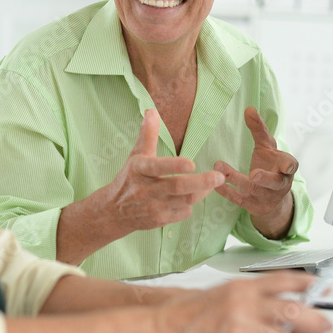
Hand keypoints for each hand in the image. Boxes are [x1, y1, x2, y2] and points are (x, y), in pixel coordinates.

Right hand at [94, 109, 223, 235]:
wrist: (113, 212)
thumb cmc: (130, 178)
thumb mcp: (136, 155)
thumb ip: (148, 134)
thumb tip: (152, 111)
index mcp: (139, 169)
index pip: (157, 167)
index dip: (174, 166)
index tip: (191, 164)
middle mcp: (146, 190)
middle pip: (177, 187)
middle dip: (201, 183)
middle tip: (218, 177)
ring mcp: (154, 207)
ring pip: (185, 201)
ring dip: (202, 191)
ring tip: (215, 182)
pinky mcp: (160, 221)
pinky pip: (183, 213)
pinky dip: (191, 204)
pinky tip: (193, 195)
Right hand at [154, 272, 331, 332]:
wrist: (164, 330)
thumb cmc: (190, 313)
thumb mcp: (224, 292)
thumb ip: (253, 296)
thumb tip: (284, 303)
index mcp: (242, 287)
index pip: (285, 280)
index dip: (308, 284)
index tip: (322, 288)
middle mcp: (245, 305)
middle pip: (294, 310)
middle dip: (315, 320)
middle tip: (324, 326)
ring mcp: (242, 328)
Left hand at [214, 107, 297, 228]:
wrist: (273, 198)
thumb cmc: (271, 165)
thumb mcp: (267, 147)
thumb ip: (259, 130)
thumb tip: (249, 108)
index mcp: (286, 168)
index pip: (290, 165)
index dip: (289, 165)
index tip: (287, 165)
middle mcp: (279, 184)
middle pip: (274, 182)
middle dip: (265, 179)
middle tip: (254, 174)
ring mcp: (266, 197)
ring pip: (252, 190)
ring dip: (236, 178)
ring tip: (219, 166)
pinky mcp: (253, 206)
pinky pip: (239, 199)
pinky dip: (226, 191)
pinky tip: (214, 183)